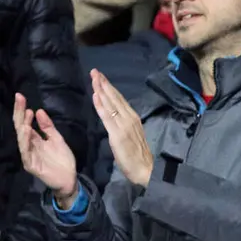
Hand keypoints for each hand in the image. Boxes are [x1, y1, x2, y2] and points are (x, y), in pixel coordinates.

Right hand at [12, 93, 78, 206]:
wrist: (69, 178)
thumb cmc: (62, 160)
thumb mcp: (57, 139)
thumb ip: (48, 127)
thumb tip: (38, 110)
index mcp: (34, 139)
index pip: (25, 122)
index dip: (22, 110)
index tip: (21, 96)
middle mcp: (28, 146)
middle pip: (21, 128)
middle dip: (19, 113)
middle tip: (19, 99)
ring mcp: (29, 156)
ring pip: (22, 140)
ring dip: (23, 127)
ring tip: (25, 114)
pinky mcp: (31, 165)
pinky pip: (26, 153)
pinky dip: (25, 142)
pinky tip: (27, 132)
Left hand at [91, 69, 152, 186]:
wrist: (145, 169)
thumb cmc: (137, 156)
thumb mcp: (130, 135)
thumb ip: (122, 125)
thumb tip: (114, 115)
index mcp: (132, 118)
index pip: (119, 99)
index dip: (109, 87)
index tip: (101, 77)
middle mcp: (129, 118)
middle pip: (115, 98)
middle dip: (104, 84)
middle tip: (95, 71)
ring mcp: (124, 125)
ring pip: (111, 104)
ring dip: (102, 90)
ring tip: (94, 78)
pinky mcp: (118, 134)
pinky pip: (107, 117)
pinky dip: (101, 105)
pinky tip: (96, 96)